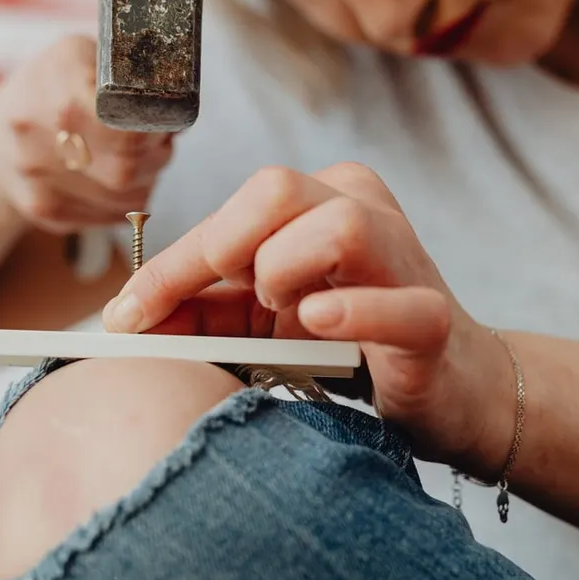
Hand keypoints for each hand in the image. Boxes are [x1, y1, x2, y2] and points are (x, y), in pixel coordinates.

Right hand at [0, 36, 173, 232]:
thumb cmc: (51, 89)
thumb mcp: (83, 55)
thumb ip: (132, 74)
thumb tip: (178, 104)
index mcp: (56, 86)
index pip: (126, 126)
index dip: (153, 126)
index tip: (156, 119)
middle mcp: (38, 135)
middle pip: (128, 166)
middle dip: (155, 154)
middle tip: (153, 139)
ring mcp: (39, 179)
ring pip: (128, 195)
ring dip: (146, 178)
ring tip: (134, 155)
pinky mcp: (46, 211)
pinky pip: (114, 215)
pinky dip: (127, 199)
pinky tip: (113, 178)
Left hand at [101, 162, 517, 476]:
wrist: (454, 389)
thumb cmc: (356, 344)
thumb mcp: (267, 319)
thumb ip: (204, 310)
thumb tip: (125, 317)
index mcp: (325, 198)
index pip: (236, 208)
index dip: (171, 262)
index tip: (123, 315)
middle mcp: (368, 210)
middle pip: (277, 190)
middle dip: (218, 249)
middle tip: (205, 309)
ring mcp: (407, 260)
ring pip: (338, 226)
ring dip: (285, 272)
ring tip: (283, 315)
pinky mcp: (434, 320)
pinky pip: (397, 305)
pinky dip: (351, 311)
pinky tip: (317, 322)